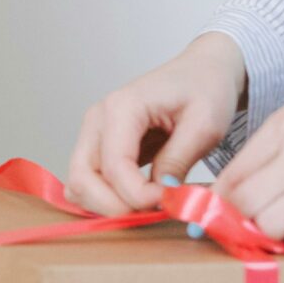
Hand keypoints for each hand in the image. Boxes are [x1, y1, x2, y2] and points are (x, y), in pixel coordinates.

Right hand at [68, 35, 249, 213]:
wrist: (202, 72)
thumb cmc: (205, 89)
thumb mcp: (205, 124)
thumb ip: (178, 160)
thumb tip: (160, 194)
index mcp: (121, 108)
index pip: (113, 166)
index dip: (139, 195)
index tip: (170, 201)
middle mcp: (97, 120)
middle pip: (82, 178)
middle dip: (115, 206)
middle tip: (153, 211)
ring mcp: (93, 133)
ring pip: (77, 184)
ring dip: (107, 205)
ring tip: (147, 205)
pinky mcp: (98, 147)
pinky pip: (86, 182)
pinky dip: (104, 199)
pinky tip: (135, 198)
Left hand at [216, 93, 283, 255]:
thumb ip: (263, 156)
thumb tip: (222, 196)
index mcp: (283, 127)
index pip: (230, 177)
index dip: (218, 206)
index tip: (219, 219)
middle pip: (245, 203)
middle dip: (243, 223)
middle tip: (255, 227)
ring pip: (272, 224)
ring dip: (274, 235)